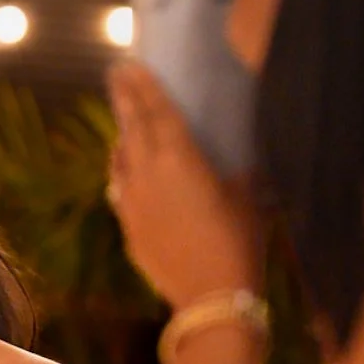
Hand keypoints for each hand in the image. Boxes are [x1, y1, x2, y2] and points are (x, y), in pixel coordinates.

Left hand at [108, 62, 261, 308]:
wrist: (210, 298)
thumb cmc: (238, 242)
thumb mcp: (247, 199)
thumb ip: (238, 173)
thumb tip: (242, 161)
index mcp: (179, 158)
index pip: (157, 111)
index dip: (144, 86)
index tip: (130, 65)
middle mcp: (148, 173)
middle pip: (132, 127)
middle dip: (125, 99)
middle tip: (116, 75)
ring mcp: (133, 201)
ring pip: (121, 158)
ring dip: (122, 136)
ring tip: (124, 122)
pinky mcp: (128, 227)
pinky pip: (120, 189)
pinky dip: (122, 171)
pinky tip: (124, 172)